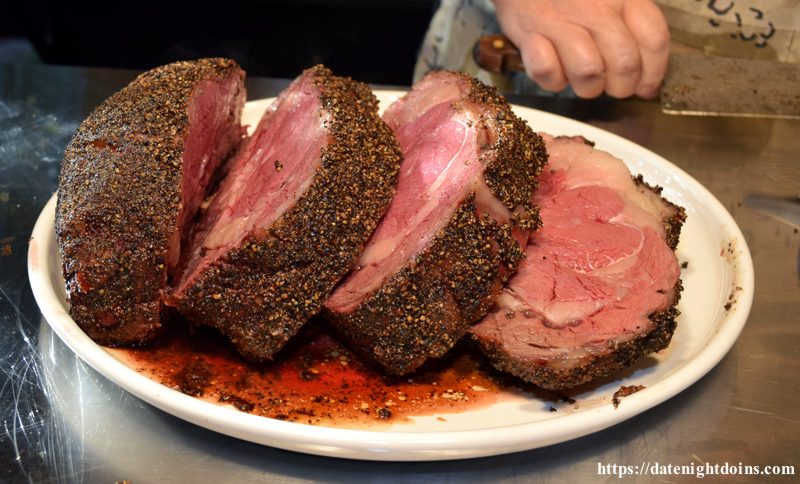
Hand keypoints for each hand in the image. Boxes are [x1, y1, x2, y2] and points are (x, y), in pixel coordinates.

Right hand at [493, 0, 669, 98]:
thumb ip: (631, 26)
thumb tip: (645, 74)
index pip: (654, 40)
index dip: (653, 72)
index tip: (645, 87)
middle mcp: (595, 8)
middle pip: (625, 64)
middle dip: (621, 87)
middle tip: (611, 86)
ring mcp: (561, 21)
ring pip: (588, 73)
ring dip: (587, 87)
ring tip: (580, 77)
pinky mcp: (530, 33)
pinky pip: (548, 72)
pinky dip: (551, 79)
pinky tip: (554, 67)